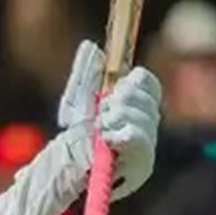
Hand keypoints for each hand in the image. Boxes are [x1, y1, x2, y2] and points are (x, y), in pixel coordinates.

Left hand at [57, 40, 161, 200]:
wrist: (67, 165)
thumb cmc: (76, 132)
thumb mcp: (76, 100)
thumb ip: (85, 73)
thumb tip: (90, 47)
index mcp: (136, 105)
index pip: (148, 83)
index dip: (134, 81)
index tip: (114, 89)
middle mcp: (147, 124)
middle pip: (146, 98)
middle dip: (121, 100)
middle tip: (102, 112)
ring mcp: (147, 146)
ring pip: (144, 118)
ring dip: (116, 118)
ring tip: (100, 129)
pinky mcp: (141, 167)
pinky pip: (139, 140)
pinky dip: (119, 134)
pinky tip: (107, 139)